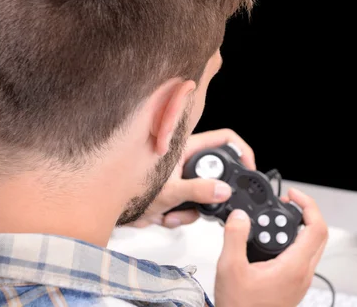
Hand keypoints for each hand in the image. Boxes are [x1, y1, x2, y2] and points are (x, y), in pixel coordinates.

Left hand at [128, 129, 255, 228]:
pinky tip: (164, 216)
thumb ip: (198, 191)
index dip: (241, 150)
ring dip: (191, 210)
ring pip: (203, 193)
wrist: (107, 207)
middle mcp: (183, 158)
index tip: (249, 168)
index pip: (223, 139)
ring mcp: (179, 176)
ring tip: (171, 213)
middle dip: (212, 194)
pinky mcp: (173, 192)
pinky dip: (180, 215)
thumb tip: (223, 190)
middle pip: (216, 172)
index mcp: (185, 147)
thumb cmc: (126, 187)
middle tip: (204, 205)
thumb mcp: (169, 191)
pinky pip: (190, 205)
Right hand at [215, 187, 327, 306]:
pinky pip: (303, 257)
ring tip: (278, 219)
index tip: (293, 195)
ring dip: (300, 228)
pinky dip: (294, 242)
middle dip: (306, 213)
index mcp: (294, 267)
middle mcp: (303, 274)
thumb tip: (241, 216)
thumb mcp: (230, 268)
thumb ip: (235, 237)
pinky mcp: (294, 286)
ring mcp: (300, 281)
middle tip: (287, 203)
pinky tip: (274, 241)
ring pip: (312, 247)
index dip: (308, 205)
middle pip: (319, 235)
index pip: (317, 228)